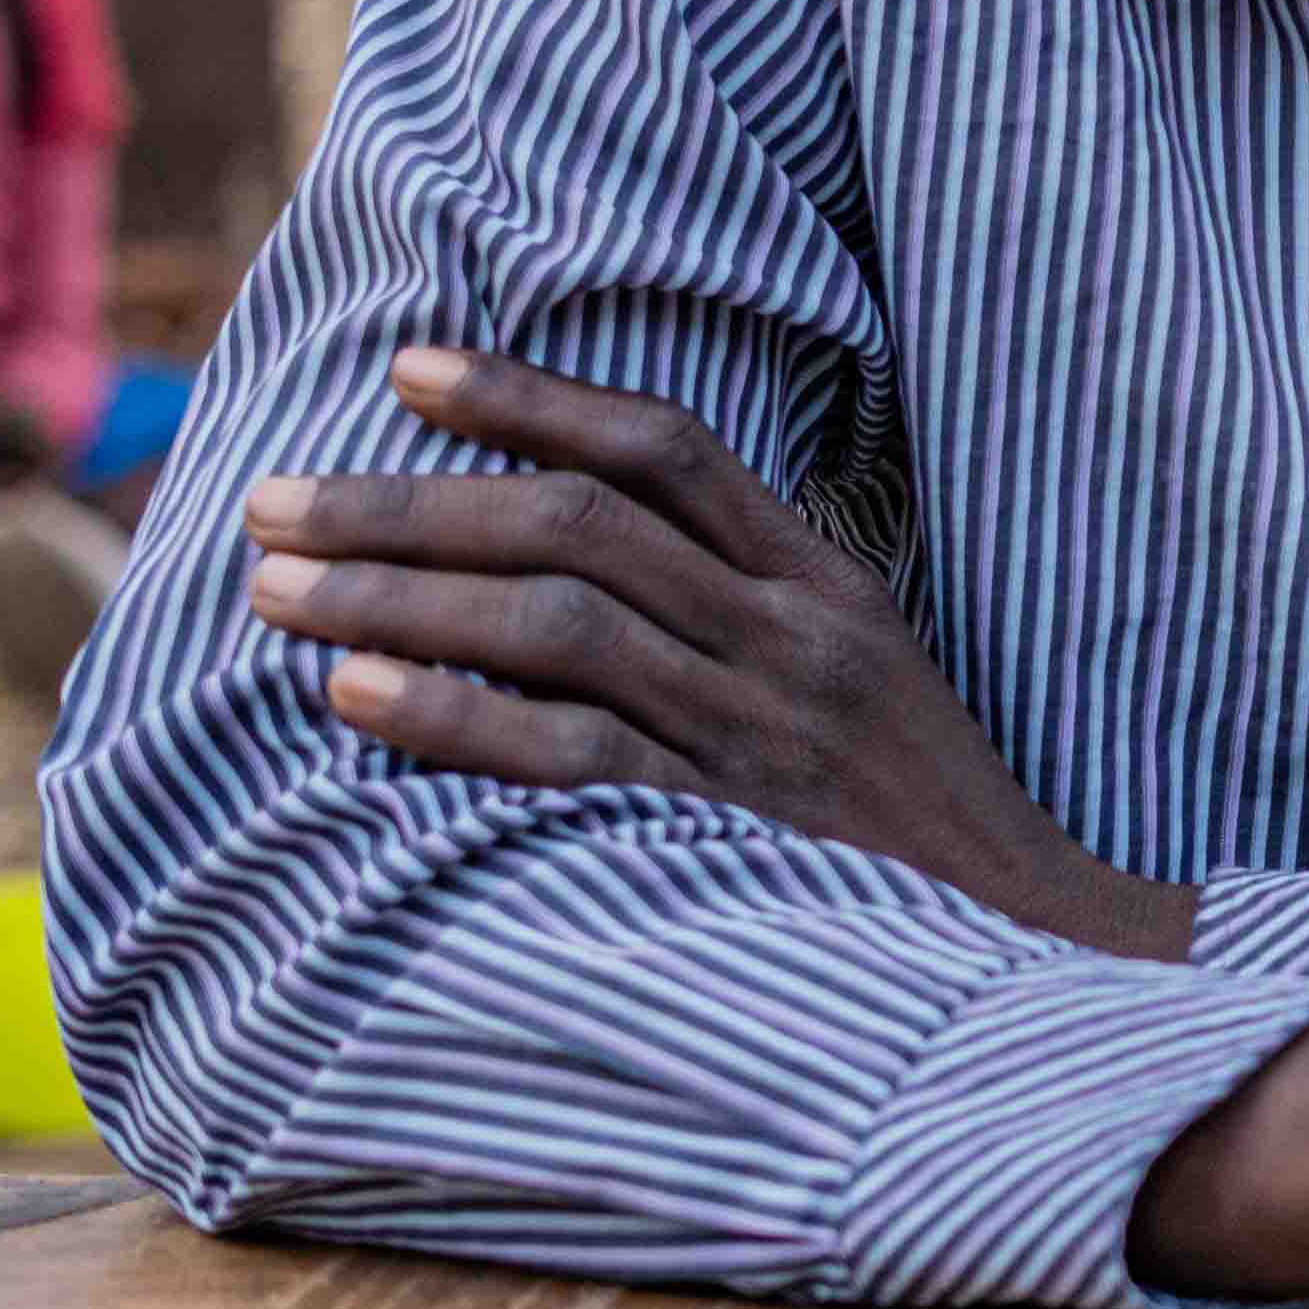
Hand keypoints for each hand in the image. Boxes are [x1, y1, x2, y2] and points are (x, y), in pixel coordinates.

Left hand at [241, 345, 1183, 959]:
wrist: (1036, 941)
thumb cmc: (919, 814)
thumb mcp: (865, 675)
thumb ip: (750, 608)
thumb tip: (581, 554)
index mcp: (826, 584)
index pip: (666, 448)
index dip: (529, 394)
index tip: (404, 367)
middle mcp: (792, 639)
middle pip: (576, 524)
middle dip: (407, 502)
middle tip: (272, 500)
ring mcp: (761, 734)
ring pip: (556, 622)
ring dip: (399, 596)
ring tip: (277, 590)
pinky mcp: (730, 832)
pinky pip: (570, 758)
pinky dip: (452, 719)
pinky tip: (354, 698)